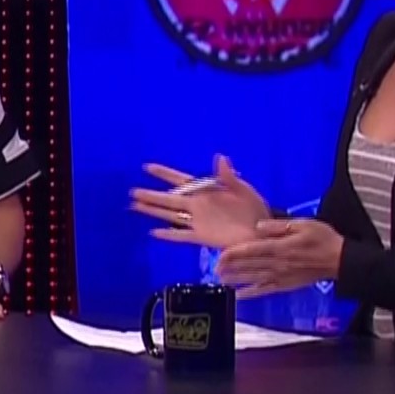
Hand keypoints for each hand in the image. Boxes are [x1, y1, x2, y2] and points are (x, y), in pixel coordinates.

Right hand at [129, 154, 270, 249]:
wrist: (261, 233)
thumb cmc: (254, 209)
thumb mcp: (243, 189)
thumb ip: (228, 176)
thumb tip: (220, 156)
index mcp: (206, 191)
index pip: (180, 181)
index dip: (164, 174)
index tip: (148, 167)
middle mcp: (197, 206)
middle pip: (169, 200)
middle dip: (151, 195)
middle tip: (133, 192)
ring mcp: (197, 222)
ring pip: (170, 216)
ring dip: (153, 211)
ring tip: (135, 207)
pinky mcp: (201, 237)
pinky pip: (181, 236)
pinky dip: (168, 235)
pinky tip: (154, 233)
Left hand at [213, 218, 344, 298]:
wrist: (340, 260)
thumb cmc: (323, 239)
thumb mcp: (303, 224)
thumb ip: (278, 226)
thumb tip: (258, 226)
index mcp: (280, 247)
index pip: (252, 250)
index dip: (234, 253)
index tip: (220, 255)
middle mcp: (277, 263)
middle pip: (249, 265)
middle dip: (230, 267)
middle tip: (214, 268)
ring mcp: (281, 276)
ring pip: (254, 278)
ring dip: (236, 279)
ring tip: (220, 280)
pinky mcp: (286, 285)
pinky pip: (265, 290)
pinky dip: (251, 293)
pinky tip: (239, 295)